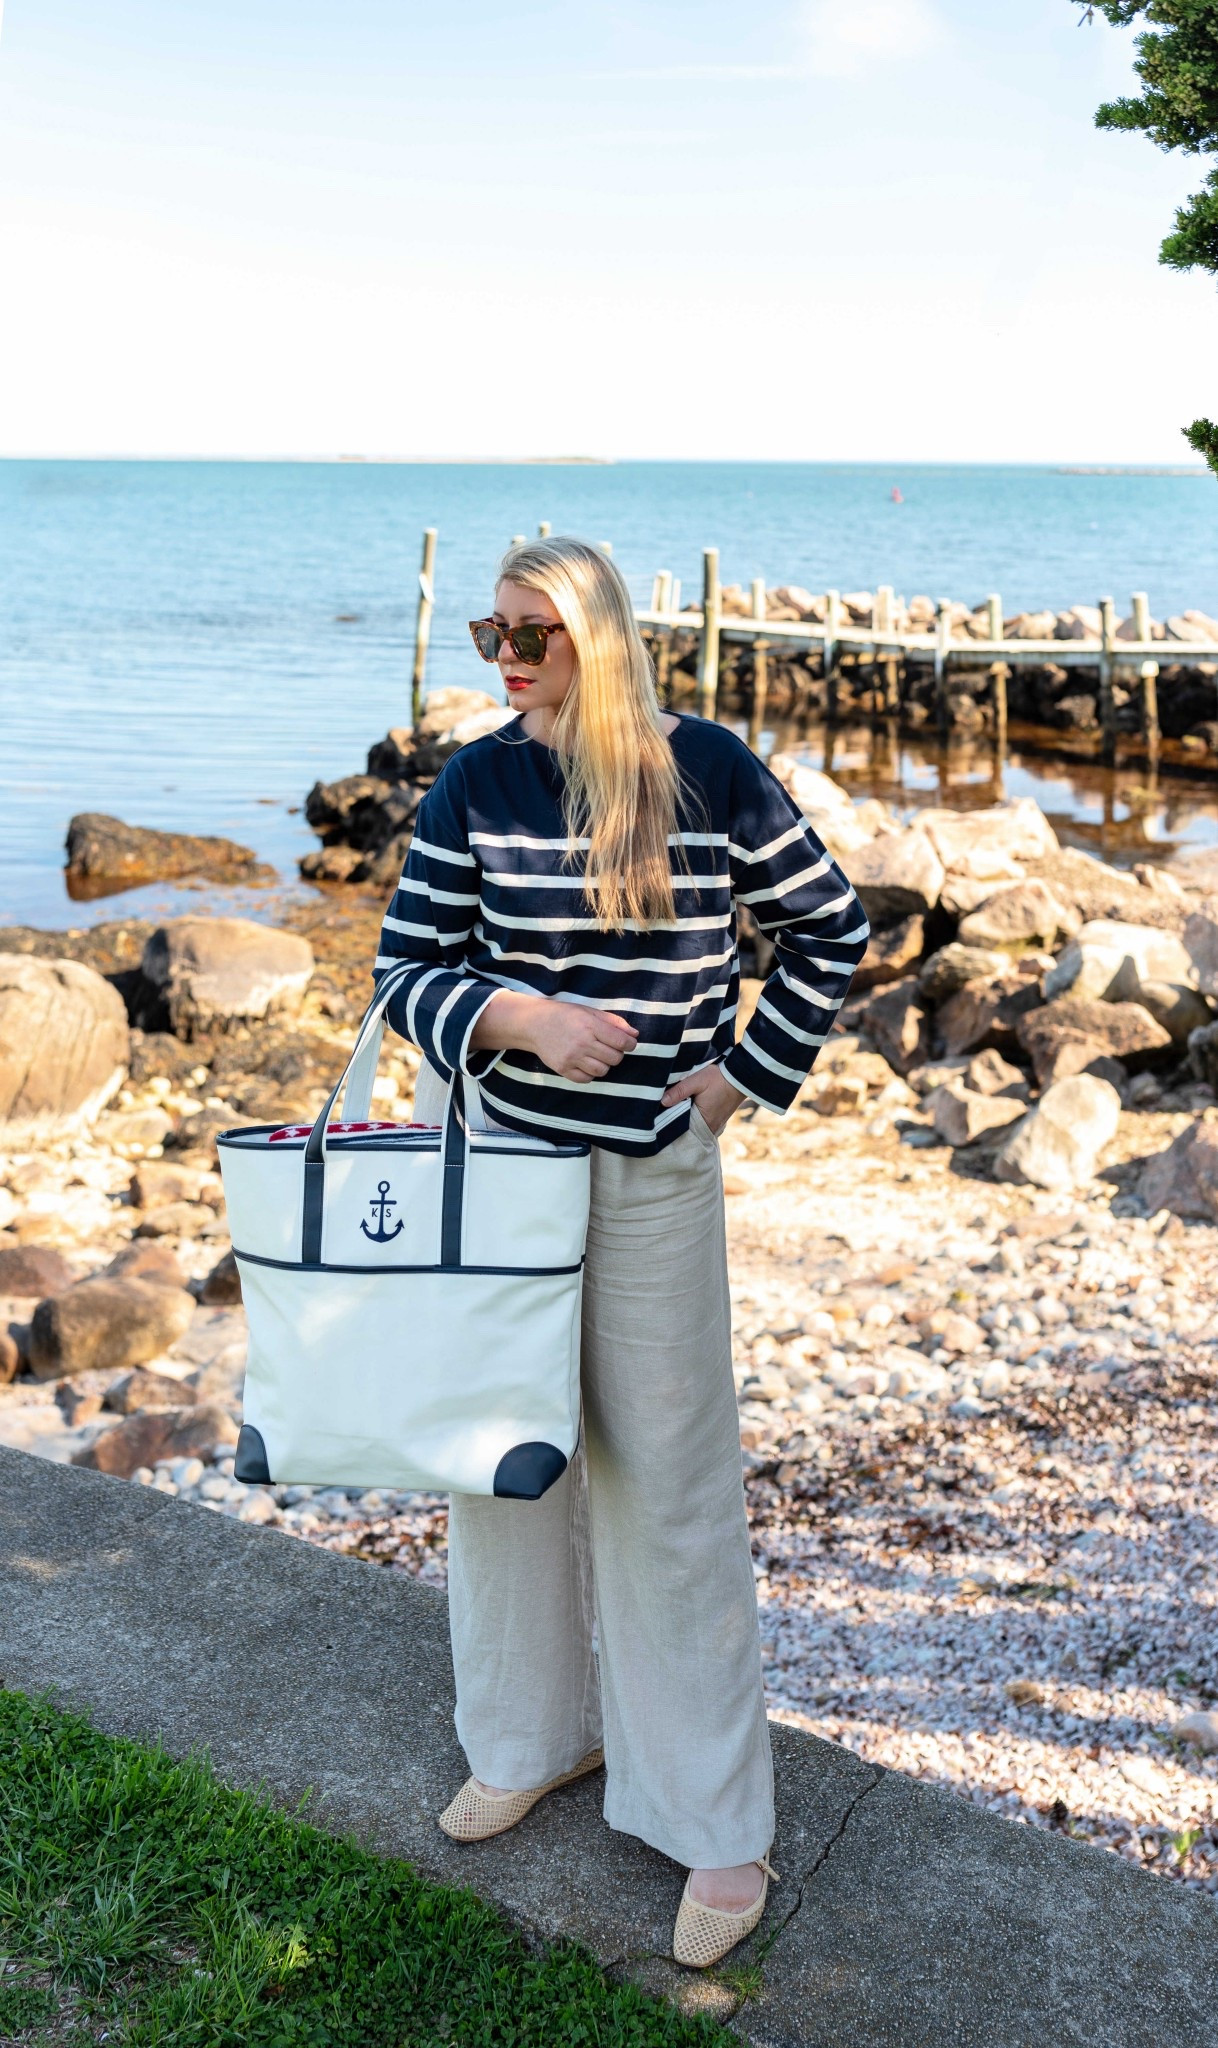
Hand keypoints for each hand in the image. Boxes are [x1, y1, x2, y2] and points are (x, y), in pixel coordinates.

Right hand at [470, 989, 637, 1082]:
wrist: (535, 1024)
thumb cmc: (566, 1015)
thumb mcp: (590, 1012)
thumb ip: (614, 1023)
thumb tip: (634, 1035)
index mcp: (590, 1026)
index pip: (621, 1042)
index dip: (630, 1044)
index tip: (628, 1043)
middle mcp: (582, 1043)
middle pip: (615, 1058)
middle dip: (617, 1054)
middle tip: (609, 1048)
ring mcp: (571, 1058)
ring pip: (602, 1071)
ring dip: (604, 1064)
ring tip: (596, 1055)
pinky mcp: (563, 1069)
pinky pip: (586, 1079)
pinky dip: (590, 1074)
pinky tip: (585, 1063)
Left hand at [661, 1063, 745, 1136]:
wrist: (741, 1075)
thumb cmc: (719, 1078)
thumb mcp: (696, 1081)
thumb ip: (679, 1091)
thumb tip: (662, 1102)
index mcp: (704, 1122)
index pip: (681, 1130)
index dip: (670, 1124)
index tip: (660, 1118)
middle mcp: (711, 1128)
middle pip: (688, 1130)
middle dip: (677, 1123)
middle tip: (664, 1114)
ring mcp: (716, 1125)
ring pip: (695, 1127)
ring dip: (687, 1120)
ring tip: (674, 1110)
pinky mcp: (719, 1120)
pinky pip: (703, 1124)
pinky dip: (695, 1119)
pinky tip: (689, 1110)